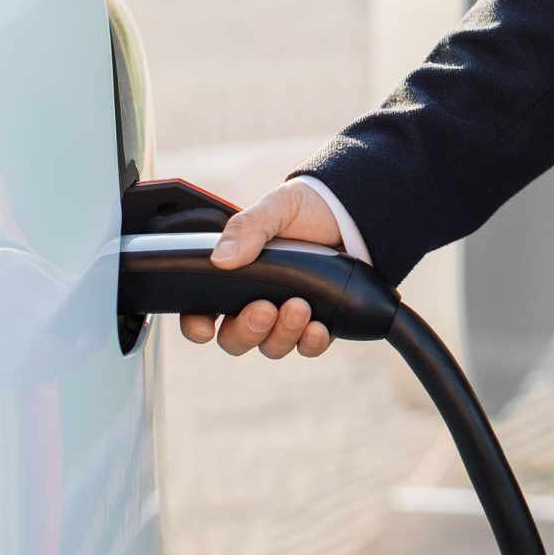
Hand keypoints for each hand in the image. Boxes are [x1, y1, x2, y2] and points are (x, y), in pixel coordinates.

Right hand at [178, 178, 344, 358]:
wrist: (357, 214)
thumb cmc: (308, 209)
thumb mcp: (278, 207)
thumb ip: (248, 227)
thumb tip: (221, 258)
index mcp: (235, 275)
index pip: (201, 310)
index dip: (196, 324)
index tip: (205, 327)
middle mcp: (255, 302)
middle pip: (235, 339)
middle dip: (246, 331)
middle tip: (264, 309)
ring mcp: (286, 316)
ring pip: (271, 346)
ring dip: (282, 334)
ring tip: (299, 306)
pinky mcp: (319, 323)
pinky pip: (308, 347)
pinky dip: (310, 343)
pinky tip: (318, 328)